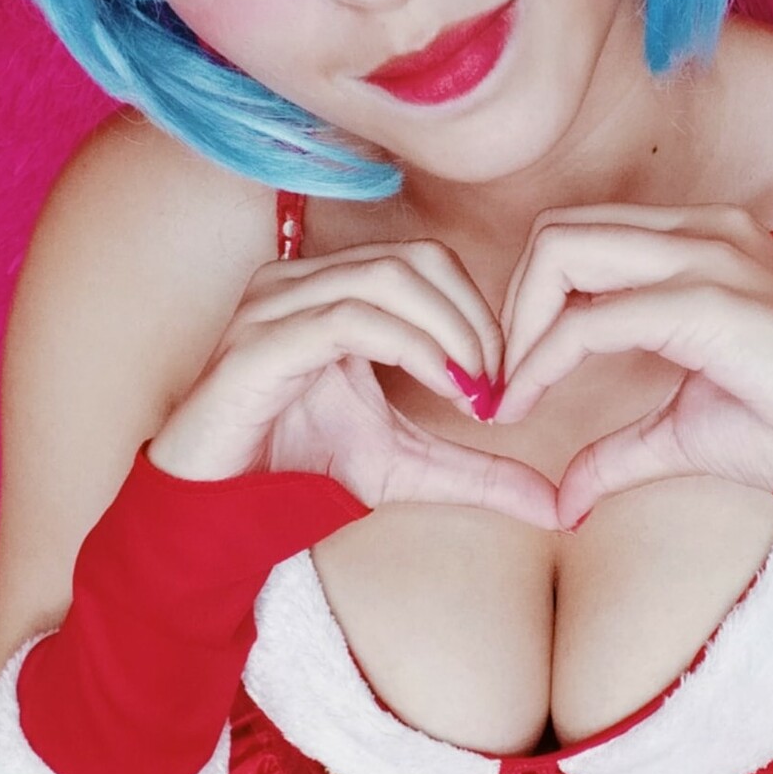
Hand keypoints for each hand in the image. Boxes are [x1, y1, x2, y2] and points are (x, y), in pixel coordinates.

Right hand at [148, 241, 559, 530]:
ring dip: (451, 333)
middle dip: (474, 320)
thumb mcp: (408, 468)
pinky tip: (444, 388)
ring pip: (389, 279)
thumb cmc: (297, 472)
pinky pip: (351, 318)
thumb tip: (559, 506)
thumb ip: (479, 473)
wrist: (213, 513)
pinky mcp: (259, 343)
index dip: (480, 311)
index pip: (427, 262)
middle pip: (417, 260)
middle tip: (496, 386)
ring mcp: (274, 306)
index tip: (503, 382)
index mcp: (328, 290)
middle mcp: (298, 282)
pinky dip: (413, 347)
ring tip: (475, 391)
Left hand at [493, 205, 772, 529]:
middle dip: (512, 306)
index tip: (513, 376)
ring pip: (561, 251)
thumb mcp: (686, 431)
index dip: (533, 303)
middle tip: (502, 380)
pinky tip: (527, 402)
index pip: (584, 238)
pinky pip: (588, 320)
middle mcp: (702, 232)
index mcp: (703, 242)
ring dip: (517, 325)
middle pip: (558, 231)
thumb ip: (619, 450)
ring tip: (512, 390)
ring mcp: (705, 257)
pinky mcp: (703, 301)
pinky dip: (541, 361)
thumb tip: (564, 498)